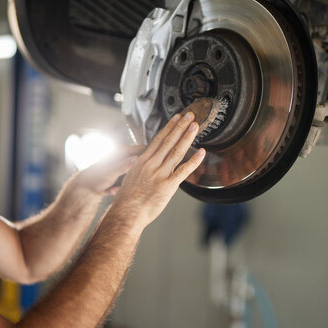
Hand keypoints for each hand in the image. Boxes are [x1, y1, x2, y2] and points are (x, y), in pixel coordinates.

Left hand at [73, 145, 145, 195]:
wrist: (87, 187)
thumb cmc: (95, 176)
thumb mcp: (111, 171)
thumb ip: (124, 165)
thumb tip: (136, 159)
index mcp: (123, 152)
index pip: (143, 149)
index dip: (152, 155)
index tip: (156, 164)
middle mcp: (127, 159)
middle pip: (144, 163)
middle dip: (142, 174)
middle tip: (137, 182)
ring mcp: (127, 168)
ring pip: (139, 174)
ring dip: (132, 183)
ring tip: (117, 187)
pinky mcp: (125, 177)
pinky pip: (132, 182)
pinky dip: (126, 187)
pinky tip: (115, 190)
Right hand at [112, 111, 205, 226]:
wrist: (126, 213)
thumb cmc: (126, 200)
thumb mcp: (130, 178)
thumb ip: (140, 169)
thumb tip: (143, 166)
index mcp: (142, 161)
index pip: (158, 139)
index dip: (169, 127)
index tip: (176, 118)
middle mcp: (151, 164)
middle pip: (168, 141)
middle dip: (180, 126)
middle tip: (190, 115)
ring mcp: (160, 174)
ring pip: (176, 151)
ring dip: (187, 137)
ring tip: (195, 126)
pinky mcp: (168, 185)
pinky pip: (184, 170)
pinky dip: (194, 161)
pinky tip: (202, 152)